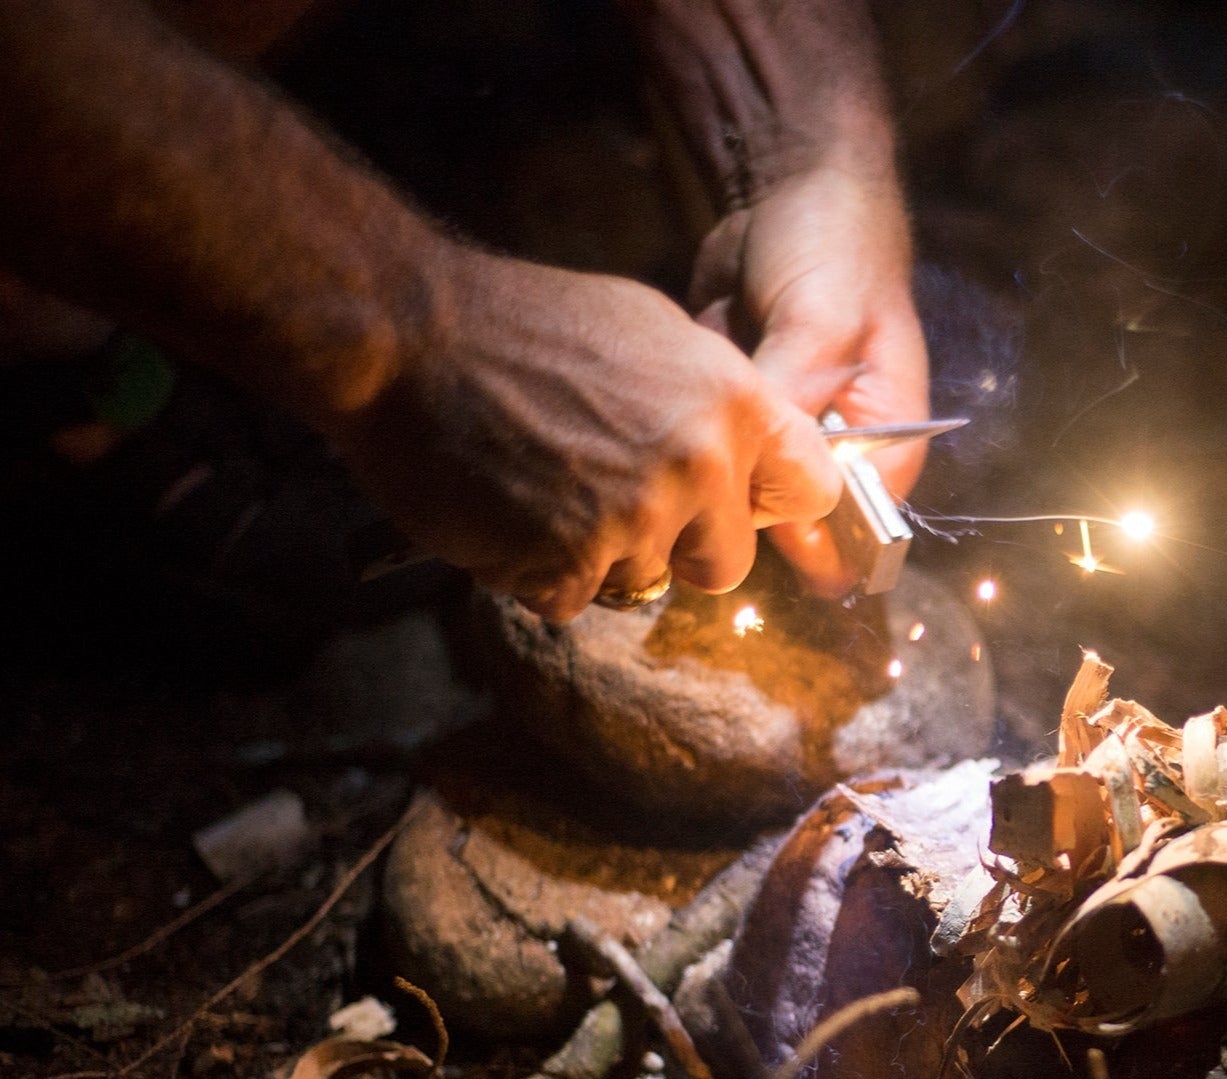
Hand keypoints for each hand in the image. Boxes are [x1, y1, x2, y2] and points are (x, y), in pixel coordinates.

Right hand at [328, 245, 840, 620]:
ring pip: (643, 582)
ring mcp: (635, 519)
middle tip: (616, 501)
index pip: (812, 488)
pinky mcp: (570, 563)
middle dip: (678, 547)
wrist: (410, 337)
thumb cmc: (526, 326)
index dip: (770, 503)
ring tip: (544, 486)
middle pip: (726, 564)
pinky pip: (573, 600)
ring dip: (595, 555)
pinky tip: (509, 513)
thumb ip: (713, 404)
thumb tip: (749, 457)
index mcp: (733, 402)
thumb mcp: (653, 334)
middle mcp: (699, 465)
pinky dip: (538, 571)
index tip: (738, 505)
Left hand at [690, 164, 929, 595]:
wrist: (787, 187)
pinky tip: (675, 390)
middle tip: (702, 455)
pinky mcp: (736, 418)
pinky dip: (685, 424)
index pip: (856, 531)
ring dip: (709, 460)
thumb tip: (754, 480)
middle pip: (791, 521)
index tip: (744, 514)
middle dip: (743, 496)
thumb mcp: (820, 323)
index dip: (804, 538)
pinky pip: (704, 447)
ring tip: (693, 408)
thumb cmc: (834, 251)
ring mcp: (782, 439)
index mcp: (884, 446)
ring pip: (738, 489)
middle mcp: (835, 455)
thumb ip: (794, 404)